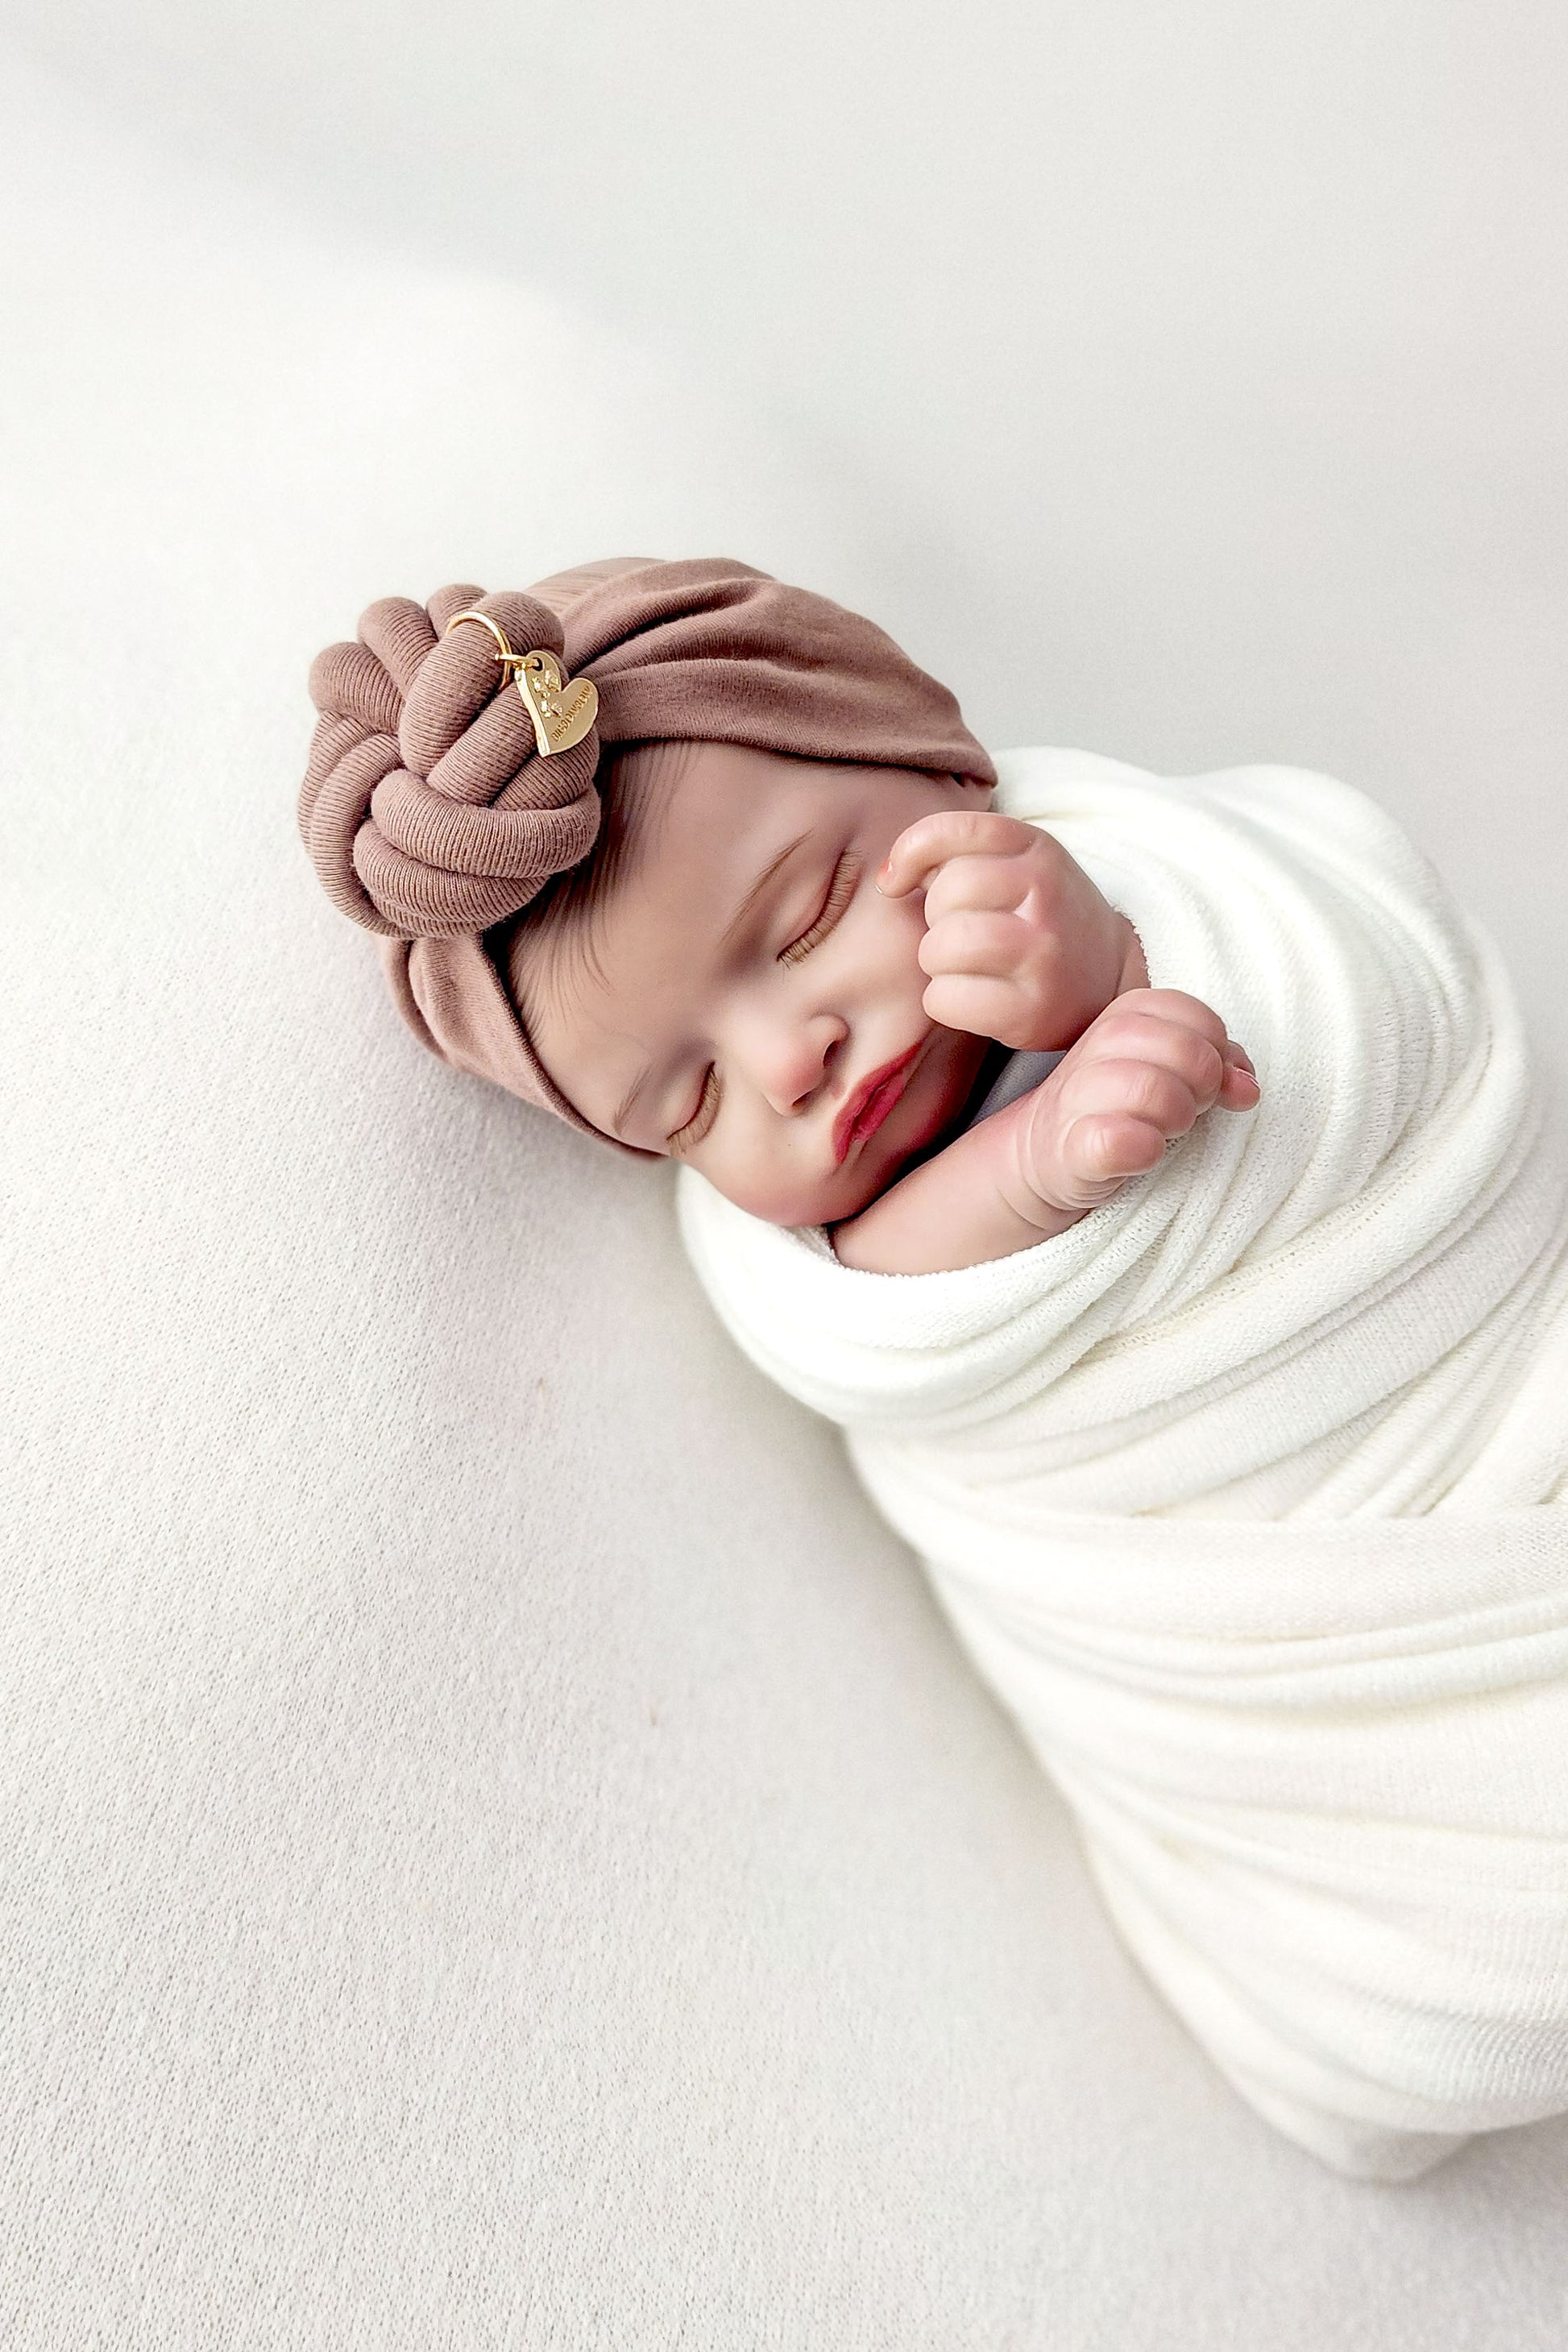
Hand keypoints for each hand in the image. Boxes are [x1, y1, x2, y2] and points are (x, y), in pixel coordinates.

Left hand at [878, 807, 1147, 1051]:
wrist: (1108, 973)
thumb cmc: (1040, 916)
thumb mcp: (1016, 863)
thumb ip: (955, 855)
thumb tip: (888, 880)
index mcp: (1035, 849)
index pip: (951, 831)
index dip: (911, 853)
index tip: (901, 880)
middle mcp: (1043, 895)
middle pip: (944, 895)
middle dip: (936, 918)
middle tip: (965, 932)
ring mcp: (1040, 954)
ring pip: (940, 948)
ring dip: (937, 961)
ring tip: (968, 965)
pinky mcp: (1029, 1009)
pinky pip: (943, 998)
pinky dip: (944, 1001)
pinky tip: (973, 996)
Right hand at [1005, 988, 1260, 1222]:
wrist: (1050, 1154)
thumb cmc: (1123, 1106)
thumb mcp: (1171, 1071)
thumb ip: (1216, 1063)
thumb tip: (1248, 1087)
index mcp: (1127, 1015)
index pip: (1196, 1016)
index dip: (1216, 1053)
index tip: (1203, 1082)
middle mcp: (1097, 1045)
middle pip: (1182, 1050)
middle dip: (1203, 1086)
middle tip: (1191, 1110)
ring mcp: (1079, 1095)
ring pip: (1151, 1089)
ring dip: (1176, 1117)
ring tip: (1168, 1132)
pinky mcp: (1071, 1147)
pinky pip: (1116, 1139)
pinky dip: (1142, 1148)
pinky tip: (1147, 1154)